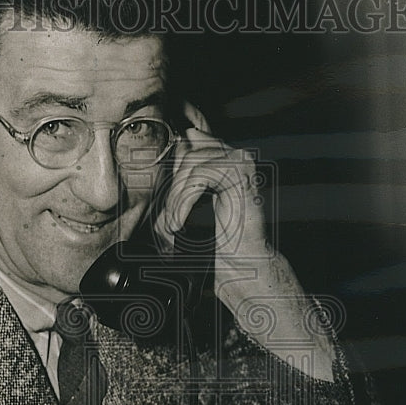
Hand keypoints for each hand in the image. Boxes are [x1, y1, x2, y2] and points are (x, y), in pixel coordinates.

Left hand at [153, 107, 335, 379]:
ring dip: (175, 199)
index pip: (190, 138)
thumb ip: (180, 180)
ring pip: (191, 165)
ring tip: (174, 227)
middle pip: (187, 152)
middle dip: (171, 188)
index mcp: (228, 158)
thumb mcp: (190, 205)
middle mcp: (238, 155)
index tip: (164, 194)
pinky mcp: (239, 175)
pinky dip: (183, 203)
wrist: (243, 266)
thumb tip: (161, 153)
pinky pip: (198, 179)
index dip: (171, 161)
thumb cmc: (217, 242)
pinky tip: (180, 225)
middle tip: (169, 221)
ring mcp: (241, 162)